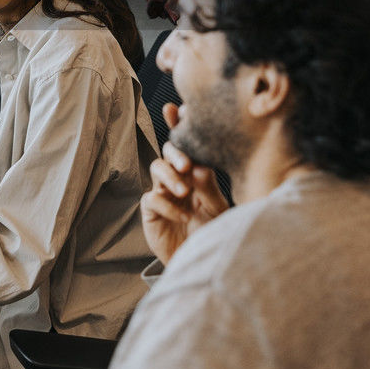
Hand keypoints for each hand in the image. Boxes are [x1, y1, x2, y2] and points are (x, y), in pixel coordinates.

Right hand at [140, 103, 228, 265]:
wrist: (201, 260)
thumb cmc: (212, 232)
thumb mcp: (218, 209)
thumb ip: (209, 187)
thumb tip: (200, 166)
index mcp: (196, 172)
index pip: (188, 144)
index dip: (179, 125)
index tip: (178, 109)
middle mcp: (178, 178)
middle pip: (168, 150)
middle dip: (175, 151)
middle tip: (186, 164)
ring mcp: (163, 193)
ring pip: (157, 168)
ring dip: (170, 176)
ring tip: (184, 191)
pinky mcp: (151, 211)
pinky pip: (151, 198)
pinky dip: (167, 205)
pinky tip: (183, 215)